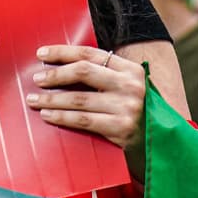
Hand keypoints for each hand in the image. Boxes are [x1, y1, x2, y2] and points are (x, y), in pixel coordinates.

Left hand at [27, 45, 148, 176]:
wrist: (163, 145)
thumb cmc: (137, 112)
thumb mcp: (128, 88)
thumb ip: (105, 75)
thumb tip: (62, 64)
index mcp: (131, 69)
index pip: (90, 54)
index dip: (62, 52)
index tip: (41, 54)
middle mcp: (131, 85)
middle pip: (83, 71)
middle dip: (55, 74)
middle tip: (37, 79)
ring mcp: (127, 107)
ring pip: (78, 98)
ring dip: (51, 98)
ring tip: (34, 99)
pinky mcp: (121, 128)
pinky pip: (83, 120)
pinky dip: (61, 116)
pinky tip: (47, 115)